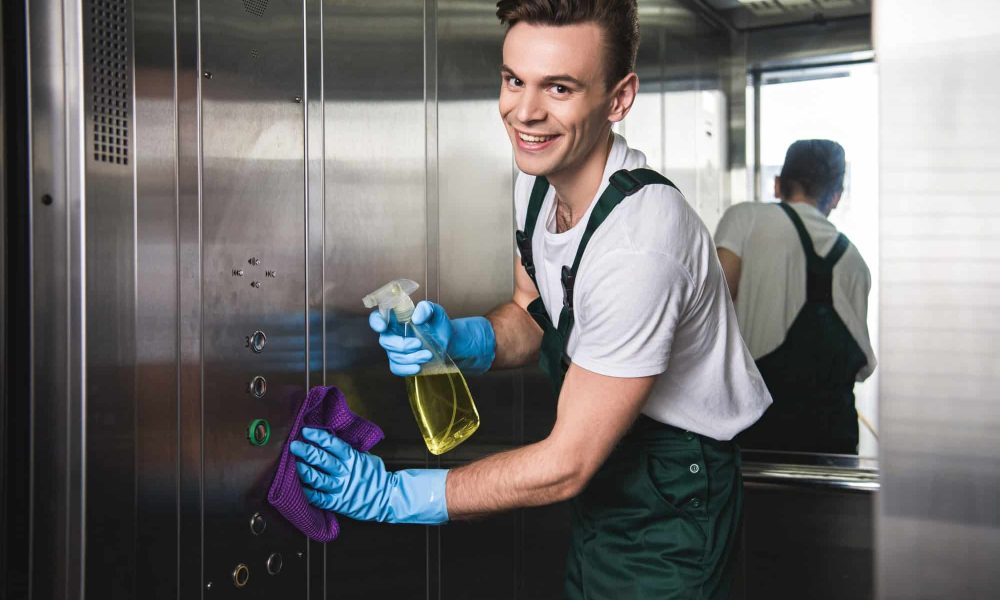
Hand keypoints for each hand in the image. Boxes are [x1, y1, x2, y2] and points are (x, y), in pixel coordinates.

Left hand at [290, 427, 448, 523]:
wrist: (387, 498)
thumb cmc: (375, 476)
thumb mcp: (366, 458)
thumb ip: (351, 450)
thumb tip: (334, 439)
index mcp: (352, 458)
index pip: (333, 444)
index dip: (319, 437)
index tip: (306, 431)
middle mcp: (345, 472)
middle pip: (323, 460)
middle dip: (307, 451)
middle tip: (294, 445)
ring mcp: (341, 488)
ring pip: (319, 479)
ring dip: (305, 471)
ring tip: (295, 465)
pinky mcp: (338, 503)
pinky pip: (320, 498)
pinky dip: (309, 493)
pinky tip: (299, 488)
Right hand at [368, 301, 495, 375]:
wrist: (448, 341)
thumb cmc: (437, 323)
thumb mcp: (435, 311)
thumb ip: (426, 309)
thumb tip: (416, 318)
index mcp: (395, 318)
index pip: (377, 318)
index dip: (376, 322)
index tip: (383, 327)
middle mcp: (392, 334)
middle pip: (385, 341)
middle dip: (402, 344)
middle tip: (419, 343)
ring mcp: (395, 350)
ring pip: (394, 356)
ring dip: (411, 357)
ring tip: (428, 355)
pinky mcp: (401, 363)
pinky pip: (397, 368)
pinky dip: (407, 369)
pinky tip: (418, 367)